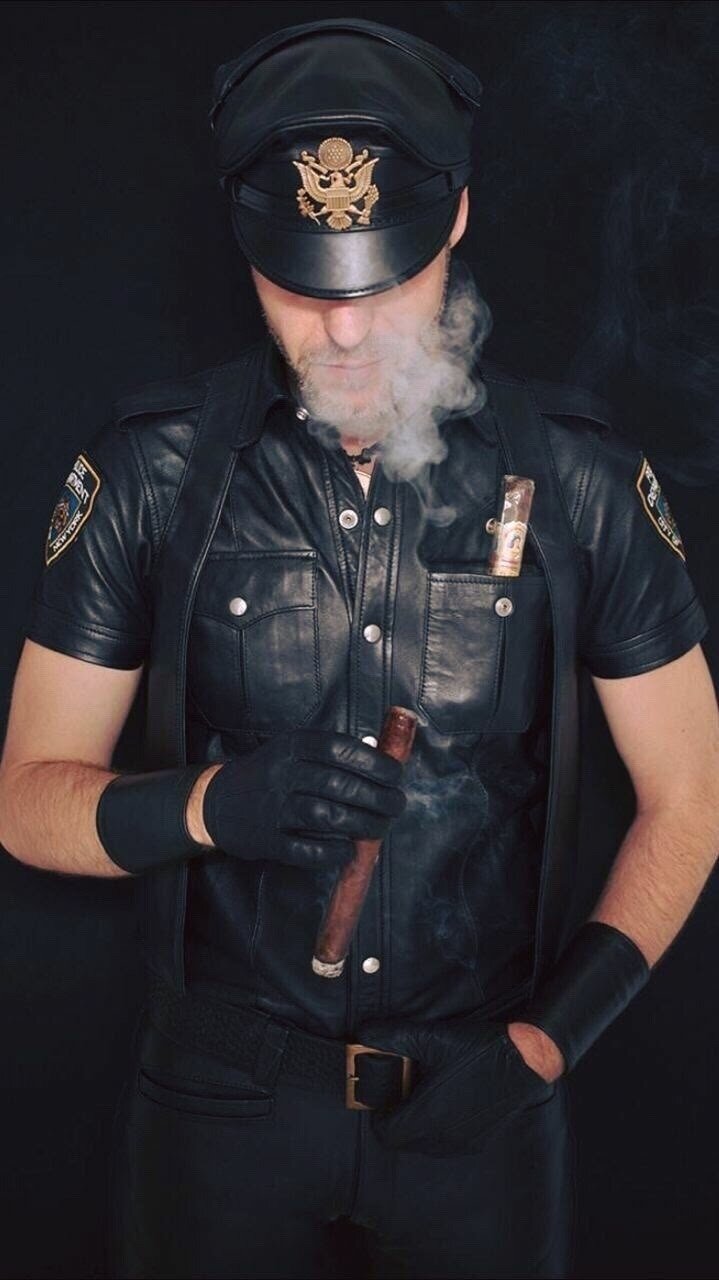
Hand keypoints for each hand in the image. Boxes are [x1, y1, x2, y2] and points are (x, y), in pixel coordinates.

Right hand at [201, 728, 406, 871]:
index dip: (373, 762)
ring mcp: (273, 808)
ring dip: (361, 824)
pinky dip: (332, 853)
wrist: (218, 801)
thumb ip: (331, 754)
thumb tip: (381, 760)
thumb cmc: (271, 774)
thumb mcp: (293, 750)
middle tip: (396, 806)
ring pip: (326, 816)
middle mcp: (282, 774)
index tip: (396, 775)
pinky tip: (348, 851)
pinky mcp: (267, 840)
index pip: (339, 749)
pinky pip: (305, 850)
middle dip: (377, 798)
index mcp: (292, 746)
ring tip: (380, 827)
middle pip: (338, 785)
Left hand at [358, 1012, 557, 1157]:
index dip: (379, 1114)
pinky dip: (437, 1129)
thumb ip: (394, 1037)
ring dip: (416, 1126)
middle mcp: (443, 1136)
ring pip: (424, 1145)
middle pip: (403, 1141)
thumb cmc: (479, 1051)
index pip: (386, 1132)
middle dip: (396, 1119)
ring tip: (423, 1093)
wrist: (525, 1061)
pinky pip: (446, 1144)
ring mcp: (462, 1141)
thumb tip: (365, 1034)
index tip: (383, 1095)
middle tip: (401, 1091)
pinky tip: (445, 1100)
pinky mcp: (477, 1140)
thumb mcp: (432, 1038)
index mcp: (428, 1116)